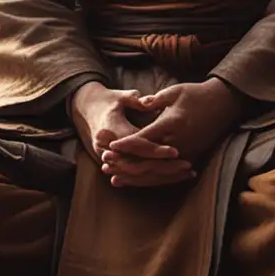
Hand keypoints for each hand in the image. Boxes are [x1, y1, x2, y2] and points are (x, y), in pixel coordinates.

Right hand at [69, 81, 191, 187]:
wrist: (85, 110)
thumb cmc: (107, 101)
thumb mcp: (120, 96)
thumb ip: (134, 100)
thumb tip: (149, 101)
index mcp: (111, 130)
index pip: (137, 145)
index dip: (156, 149)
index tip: (176, 151)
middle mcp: (108, 148)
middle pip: (140, 164)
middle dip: (165, 167)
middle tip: (189, 166)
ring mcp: (109, 159)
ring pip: (139, 174)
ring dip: (162, 176)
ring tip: (186, 174)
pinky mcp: (113, 164)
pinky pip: (134, 176)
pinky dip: (152, 178)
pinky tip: (171, 178)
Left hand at [104, 78, 244, 182]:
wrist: (223, 104)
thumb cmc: (196, 94)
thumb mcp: (174, 91)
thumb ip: (154, 100)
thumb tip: (139, 104)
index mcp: (172, 124)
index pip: (144, 139)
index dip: (125, 144)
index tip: (109, 146)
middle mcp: (178, 143)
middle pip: (146, 160)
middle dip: (124, 163)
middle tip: (105, 162)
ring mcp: (185, 154)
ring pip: (155, 172)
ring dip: (133, 176)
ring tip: (113, 176)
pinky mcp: (190, 159)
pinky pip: (166, 175)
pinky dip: (149, 180)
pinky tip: (135, 182)